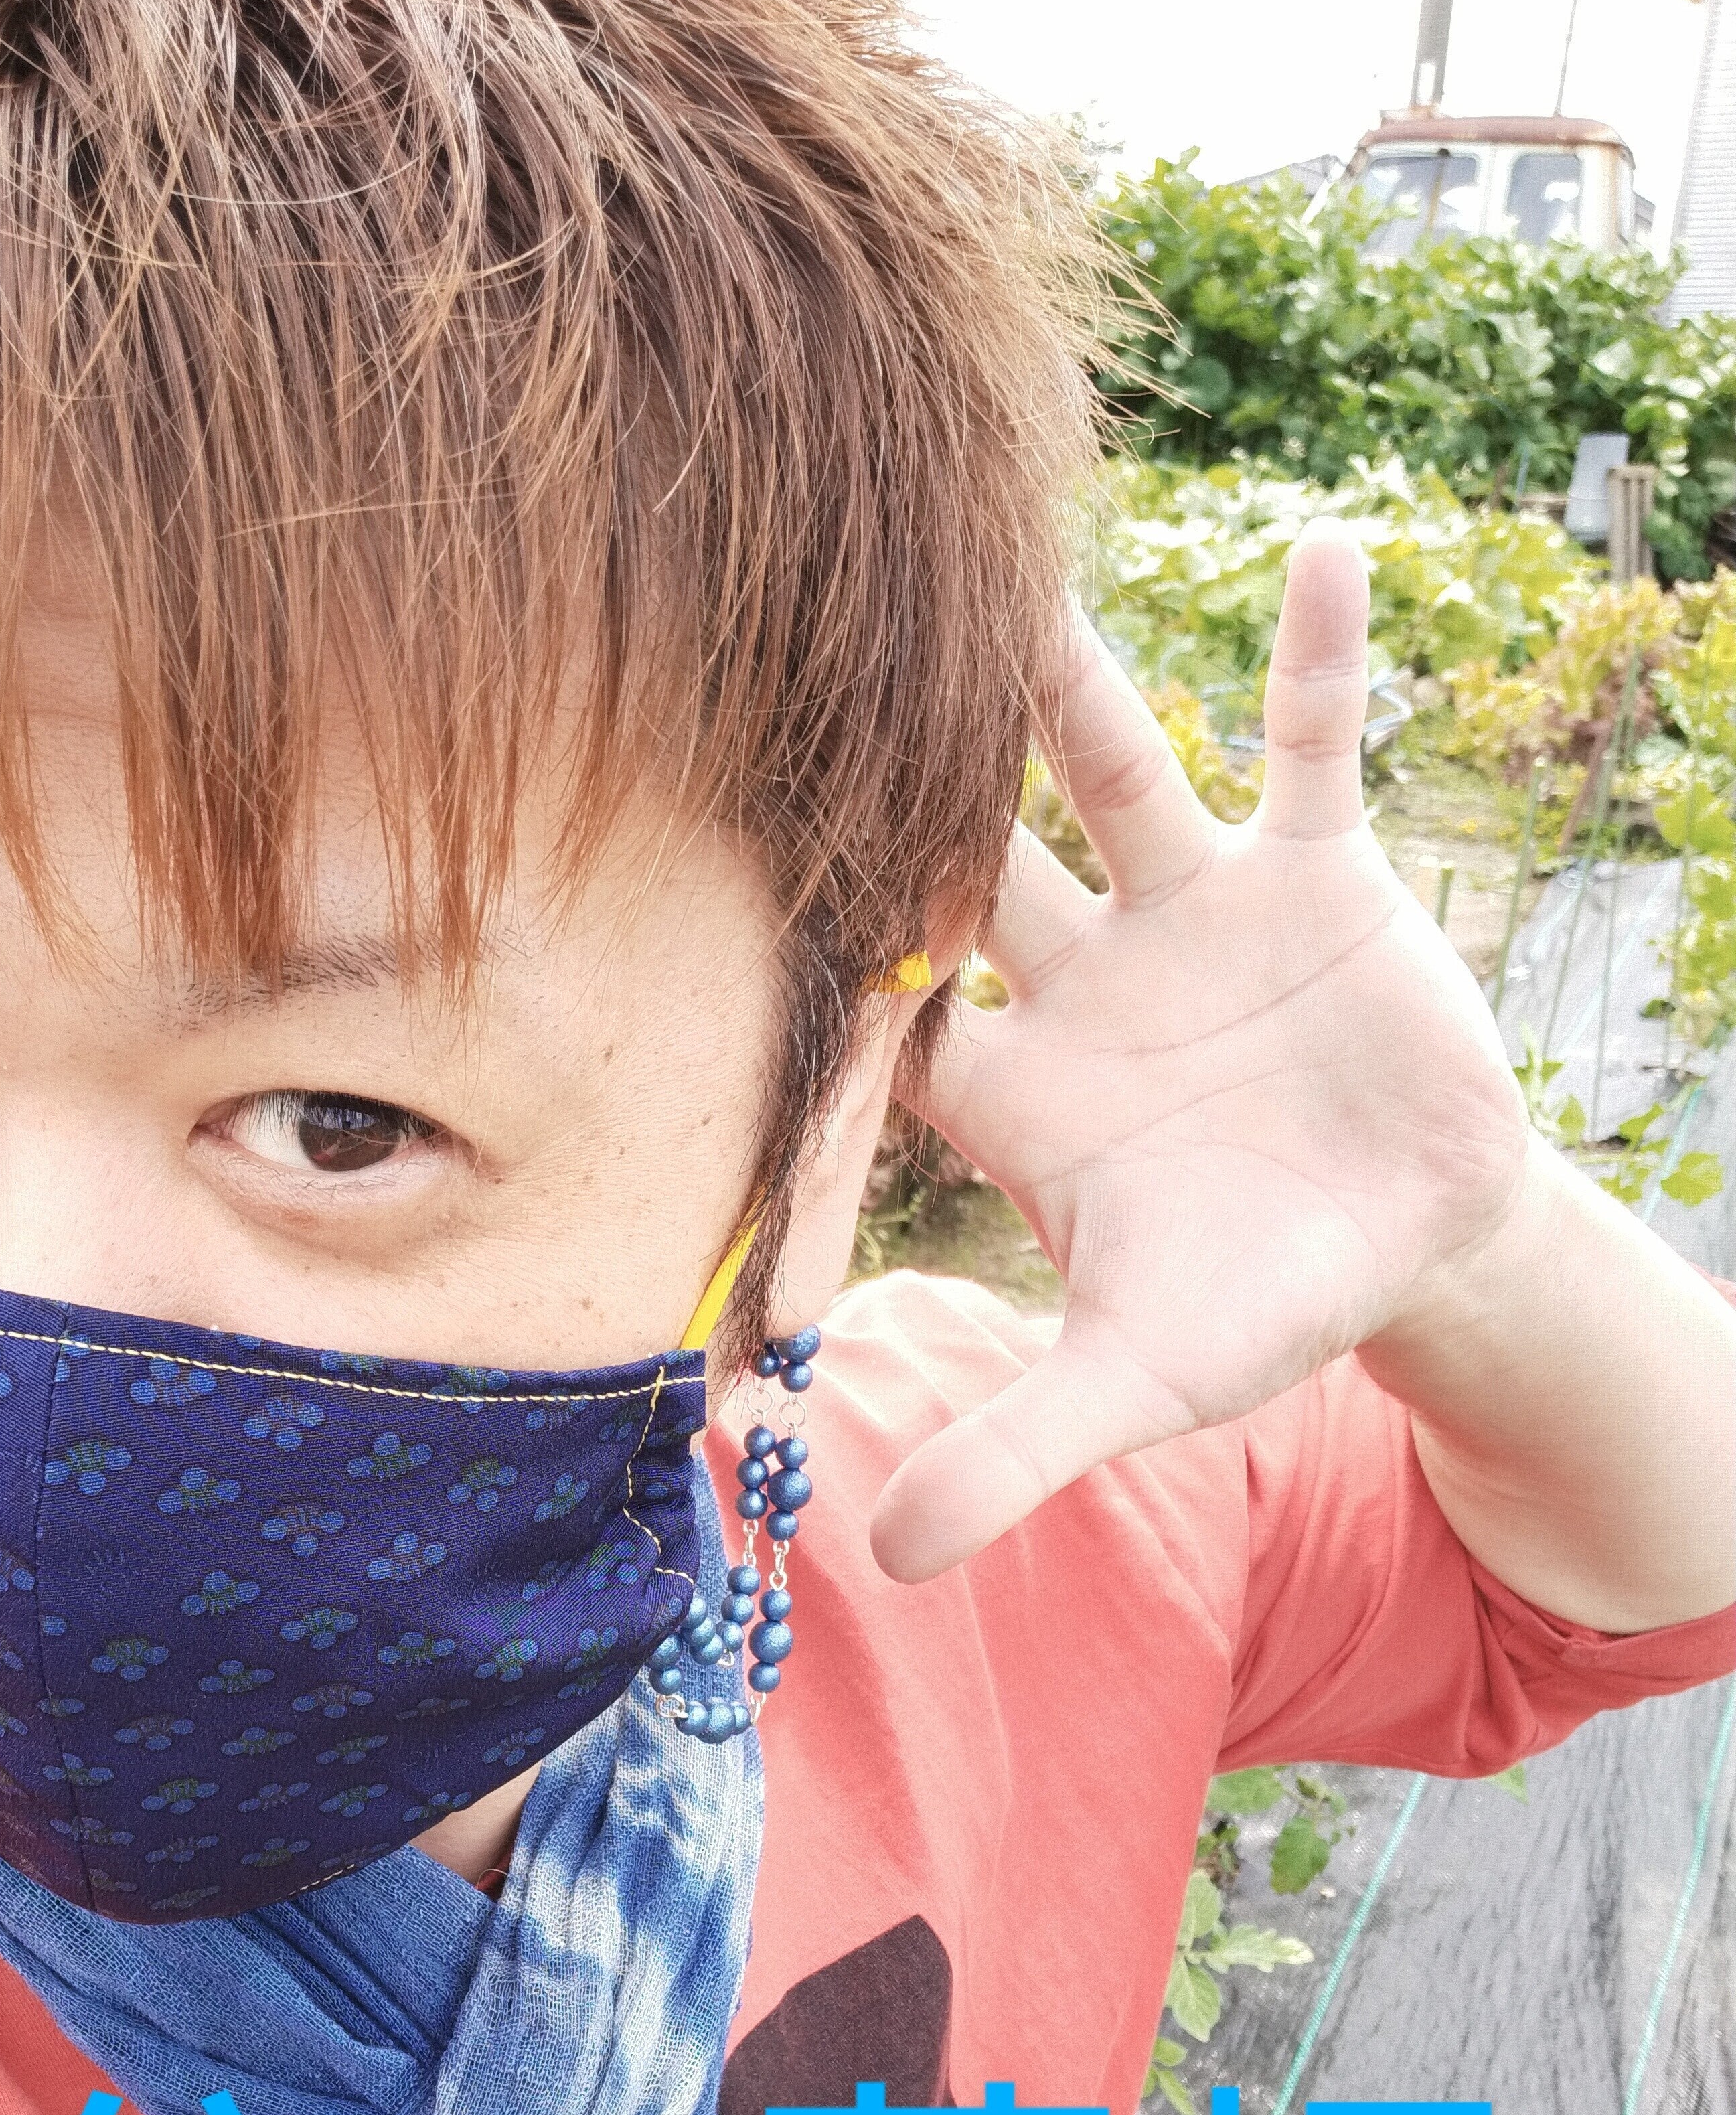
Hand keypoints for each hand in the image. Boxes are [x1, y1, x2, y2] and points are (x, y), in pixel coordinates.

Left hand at [871, 521, 1534, 1583]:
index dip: (816, 962)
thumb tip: (886, 1565)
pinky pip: (1314, 748)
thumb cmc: (1249, 1308)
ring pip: (1116, 773)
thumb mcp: (1137, 1382)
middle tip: (797, 657)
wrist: (1403, 1249)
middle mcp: (1081, 978)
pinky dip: (1319, 662)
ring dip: (1069, 683)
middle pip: (971, 856)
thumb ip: (1019, 1451)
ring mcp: (1194, 912)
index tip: (711, 880)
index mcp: (1016, 1089)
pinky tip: (1316, 549)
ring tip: (1008, 564)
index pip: (890, 1013)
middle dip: (907, 777)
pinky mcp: (1316, 875)